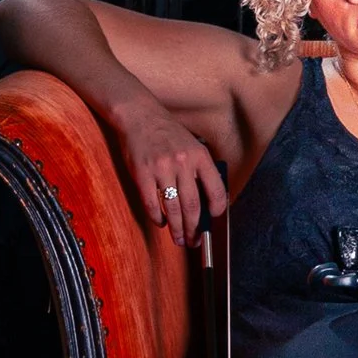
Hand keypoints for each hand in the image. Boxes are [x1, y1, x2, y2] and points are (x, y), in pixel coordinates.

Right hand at [114, 104, 225, 249]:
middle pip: (193, 206)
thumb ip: (200, 168)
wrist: (139, 116)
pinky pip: (152, 204)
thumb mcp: (192, 144)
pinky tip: (161, 223)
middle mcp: (183, 163)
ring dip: (177, 229)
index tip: (213, 219)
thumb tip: (207, 200)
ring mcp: (161, 169)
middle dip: (195, 228)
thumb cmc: (167, 132)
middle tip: (194, 241)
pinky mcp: (142, 174)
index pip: (216, 190)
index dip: (217, 210)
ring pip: (173, 209)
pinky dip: (157, 218)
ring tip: (179, 239)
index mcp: (200, 156)